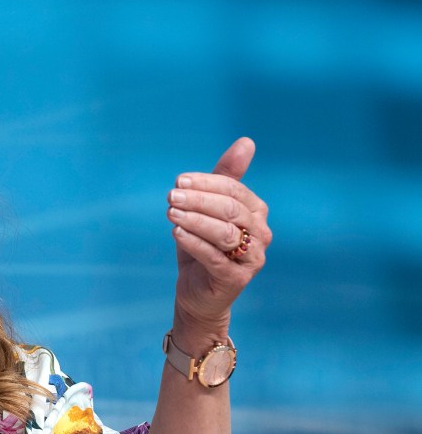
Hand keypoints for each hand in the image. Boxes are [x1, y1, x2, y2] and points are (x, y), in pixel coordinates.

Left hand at [166, 137, 271, 338]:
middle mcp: (261, 234)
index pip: (234, 190)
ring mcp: (252, 258)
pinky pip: (214, 257)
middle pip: (231, 210)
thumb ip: (223, 178)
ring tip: (171, 212)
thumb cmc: (202, 246)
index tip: (179, 180)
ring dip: (196, 220)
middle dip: (199, 200)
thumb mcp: (208, 210)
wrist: (197, 292)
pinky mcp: (236, 279)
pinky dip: (194, 242)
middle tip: (171, 195)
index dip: (207, 183)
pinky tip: (176, 232)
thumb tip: (247, 141)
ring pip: (225, 234)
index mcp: (256, 212)